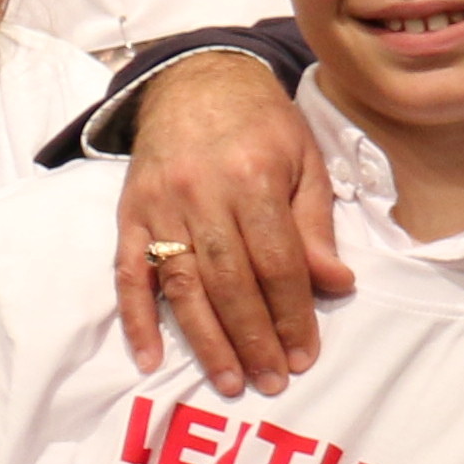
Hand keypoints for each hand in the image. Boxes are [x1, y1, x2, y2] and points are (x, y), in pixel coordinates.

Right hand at [112, 50, 348, 392]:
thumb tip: (336, 284)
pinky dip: (136, 320)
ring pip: (182, 286)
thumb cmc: (262, 125)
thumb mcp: (305, 160)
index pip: (276, 263)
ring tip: (228, 381)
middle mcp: (200, 194)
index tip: (304, 354)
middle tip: (271, 381)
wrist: (196, 82)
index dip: (292, 314)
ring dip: (205, 340)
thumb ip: (315, 225)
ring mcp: (158, 207)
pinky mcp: (127, 216)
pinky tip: (151, 359)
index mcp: (252, 178)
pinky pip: (128, 274)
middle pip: (229, 281)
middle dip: (253, 338)